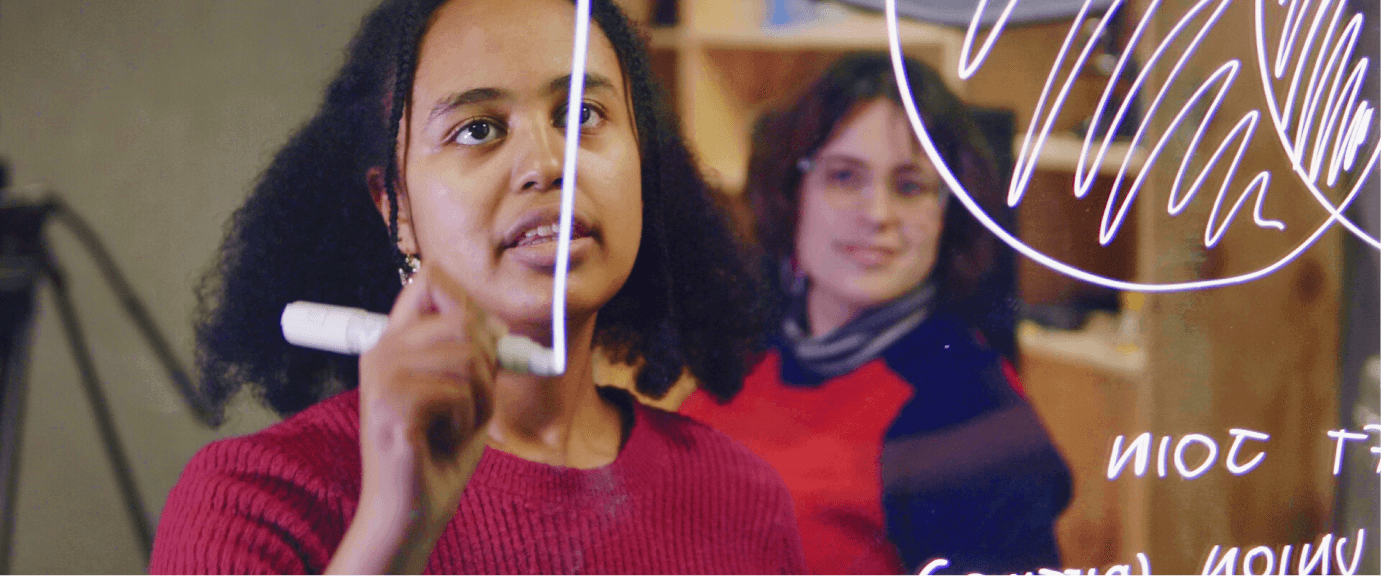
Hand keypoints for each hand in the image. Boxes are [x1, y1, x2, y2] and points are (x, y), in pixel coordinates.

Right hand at [327, 263, 498, 574]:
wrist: (414, 506)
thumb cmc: (440, 449)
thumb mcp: (464, 390)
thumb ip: (473, 352)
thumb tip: (498, 325)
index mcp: (395, 341)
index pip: (430, 281)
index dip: (470, 304)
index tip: (487, 343)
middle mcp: (382, 352)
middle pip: (462, 319)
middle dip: (487, 364)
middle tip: (472, 403)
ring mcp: (382, 377)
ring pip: (467, 357)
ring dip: (480, 400)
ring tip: (456, 425)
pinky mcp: (391, 406)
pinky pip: (458, 393)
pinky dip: (467, 422)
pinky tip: (443, 440)